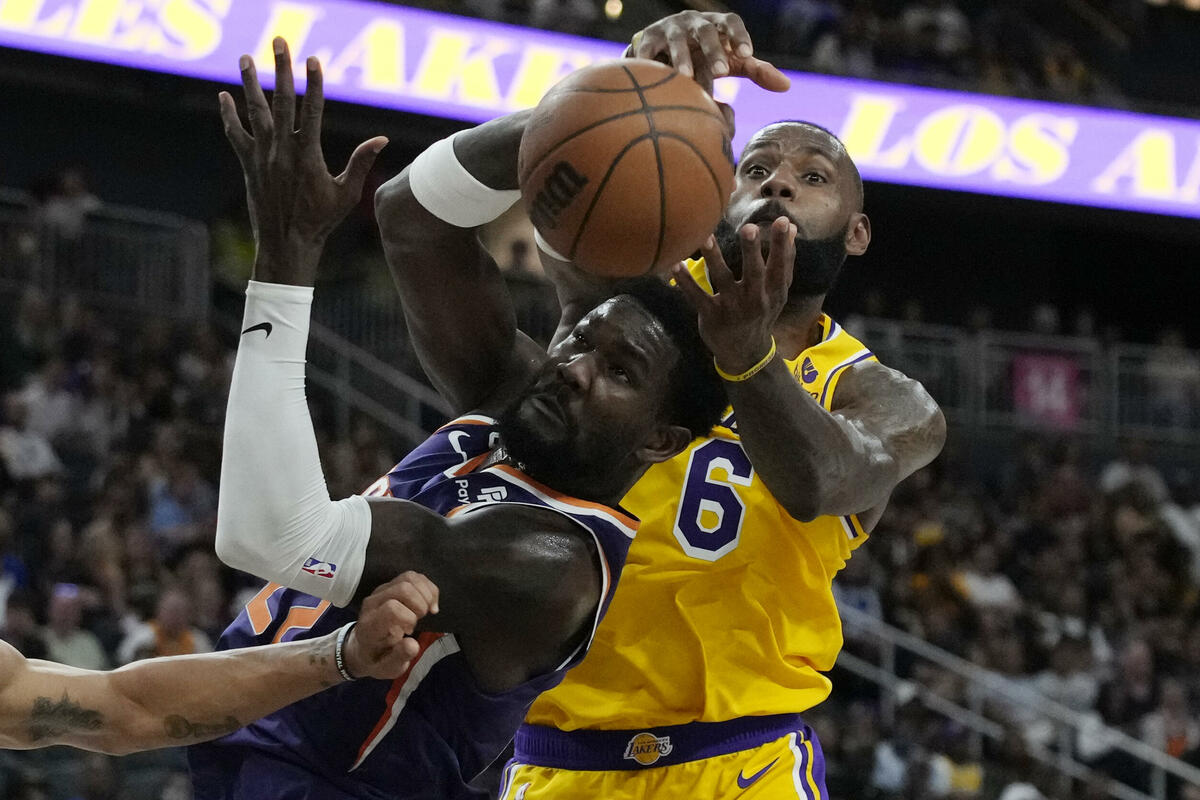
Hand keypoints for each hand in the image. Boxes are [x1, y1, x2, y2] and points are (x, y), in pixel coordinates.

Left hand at [218, 37, 387, 284]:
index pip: (311, 110)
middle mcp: (282, 150)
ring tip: (246, 58)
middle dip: (282, 69)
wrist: (286, 243)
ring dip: (251, 83)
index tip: (313, 59)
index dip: (313, 83)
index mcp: (308, 155)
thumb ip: (361, 163)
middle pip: (282, 101)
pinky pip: (236, 134)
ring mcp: (263, 156)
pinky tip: (223, 96)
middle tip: (279, 43)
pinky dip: (229, 115)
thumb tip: (381, 140)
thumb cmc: (321, 221)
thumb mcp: (347, 194)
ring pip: (255, 112)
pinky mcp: (249, 164)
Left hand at [343, 571, 439, 679]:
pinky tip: (429, 604)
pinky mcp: (390, 585)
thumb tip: (413, 644)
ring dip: (426, 594)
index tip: (409, 631)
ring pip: (409, 578)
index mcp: (371, 625)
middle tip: (420, 620)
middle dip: (420, 604)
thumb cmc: (378, 658)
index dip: (408, 618)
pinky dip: (427, 588)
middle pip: (403, 588)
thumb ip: (400, 657)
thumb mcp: (388, 668)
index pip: (392, 608)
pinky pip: (413, 576)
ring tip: (427, 611)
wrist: (364, 647)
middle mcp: (373, 603)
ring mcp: (381, 591)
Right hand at [627, 12, 790, 93]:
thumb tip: (786, 86)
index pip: (732, 22)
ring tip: (685, 78)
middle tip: (722, 72)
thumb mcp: (731, 61)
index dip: (740, 36)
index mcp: (718, 24)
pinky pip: (647, 48)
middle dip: (714, 50)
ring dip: (681, 57)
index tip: (748, 54)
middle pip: (706, 32)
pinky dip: (649, 59)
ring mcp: (670, 27)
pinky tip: (652, 73)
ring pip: (677, 39)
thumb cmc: (705, 57)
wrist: (666, 52)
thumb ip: (756, 71)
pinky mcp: (647, 38)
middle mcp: (695, 22)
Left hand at [673, 217, 795, 374]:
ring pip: (722, 279)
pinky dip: (686, 282)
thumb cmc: (762, 312)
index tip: (782, 221)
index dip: (781, 245)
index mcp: (773, 292)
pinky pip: (697, 296)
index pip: (780, 266)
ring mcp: (732, 308)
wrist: (745, 352)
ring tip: (704, 237)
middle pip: (754, 272)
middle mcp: (754, 299)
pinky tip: (675, 265)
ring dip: (713, 257)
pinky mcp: (711, 316)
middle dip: (751, 250)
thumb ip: (785, 261)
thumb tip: (791, 227)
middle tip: (749, 228)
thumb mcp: (778, 291)